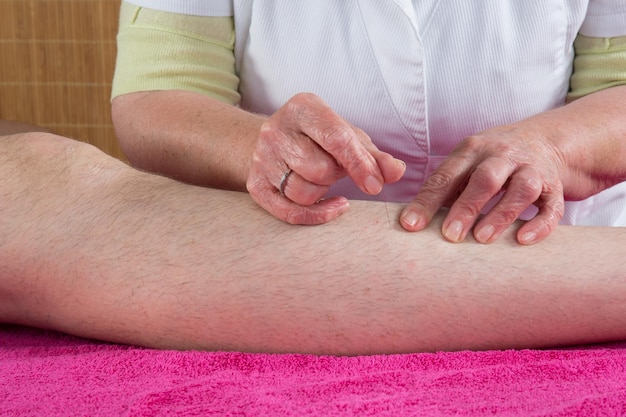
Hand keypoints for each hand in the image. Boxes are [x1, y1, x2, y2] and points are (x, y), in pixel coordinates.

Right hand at [247, 93, 405, 223]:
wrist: (275, 142)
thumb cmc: (320, 139)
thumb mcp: (349, 138)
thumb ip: (375, 156)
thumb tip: (396, 172)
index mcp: (302, 108)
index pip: (336, 138)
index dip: (359, 165)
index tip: (376, 185)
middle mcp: (275, 130)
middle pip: (320, 169)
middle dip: (335, 176)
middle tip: (334, 168)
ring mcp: (261, 158)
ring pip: (304, 192)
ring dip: (322, 193)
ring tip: (322, 178)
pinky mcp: (255, 184)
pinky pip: (290, 212)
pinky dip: (315, 216)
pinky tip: (332, 207)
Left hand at [400, 123, 566, 244]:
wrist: (546, 140)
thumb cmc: (492, 160)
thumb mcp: (466, 162)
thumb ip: (444, 187)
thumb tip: (412, 221)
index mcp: (473, 150)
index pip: (447, 175)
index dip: (428, 201)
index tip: (411, 225)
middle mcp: (503, 156)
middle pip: (485, 178)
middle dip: (466, 207)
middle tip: (449, 235)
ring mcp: (532, 170)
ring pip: (521, 189)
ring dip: (501, 214)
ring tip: (482, 238)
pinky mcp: (554, 187)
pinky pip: (551, 205)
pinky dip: (540, 223)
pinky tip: (523, 239)